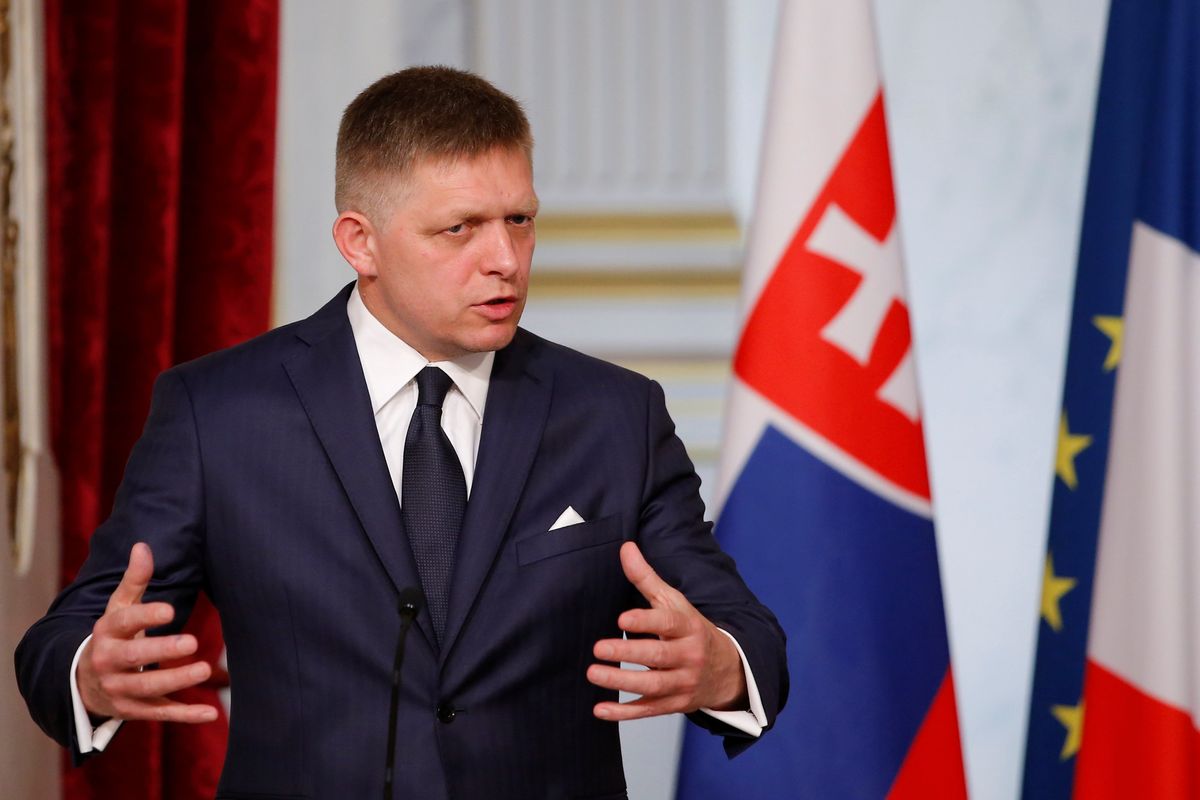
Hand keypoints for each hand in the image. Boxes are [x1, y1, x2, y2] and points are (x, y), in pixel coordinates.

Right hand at [76, 542, 218, 723]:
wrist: (83, 681)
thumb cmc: (113, 636)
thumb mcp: (118, 608)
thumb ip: (134, 580)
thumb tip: (143, 546)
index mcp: (106, 633)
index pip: (123, 623)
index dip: (145, 617)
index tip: (170, 610)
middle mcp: (109, 663)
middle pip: (134, 659)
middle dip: (161, 652)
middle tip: (191, 642)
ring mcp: (119, 689)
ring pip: (147, 689)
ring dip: (176, 681)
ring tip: (204, 669)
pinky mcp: (132, 711)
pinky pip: (159, 714)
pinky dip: (185, 716)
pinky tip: (210, 713)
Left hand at [588, 541, 747, 720]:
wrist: (727, 670)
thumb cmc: (690, 630)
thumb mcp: (674, 602)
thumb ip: (647, 577)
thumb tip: (625, 548)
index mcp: (688, 627)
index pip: (668, 623)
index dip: (646, 621)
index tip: (622, 619)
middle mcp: (689, 656)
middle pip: (659, 657)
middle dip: (628, 654)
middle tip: (598, 648)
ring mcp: (683, 683)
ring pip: (653, 686)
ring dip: (621, 682)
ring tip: (593, 673)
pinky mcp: (674, 705)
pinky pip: (648, 711)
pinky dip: (624, 713)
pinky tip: (599, 710)